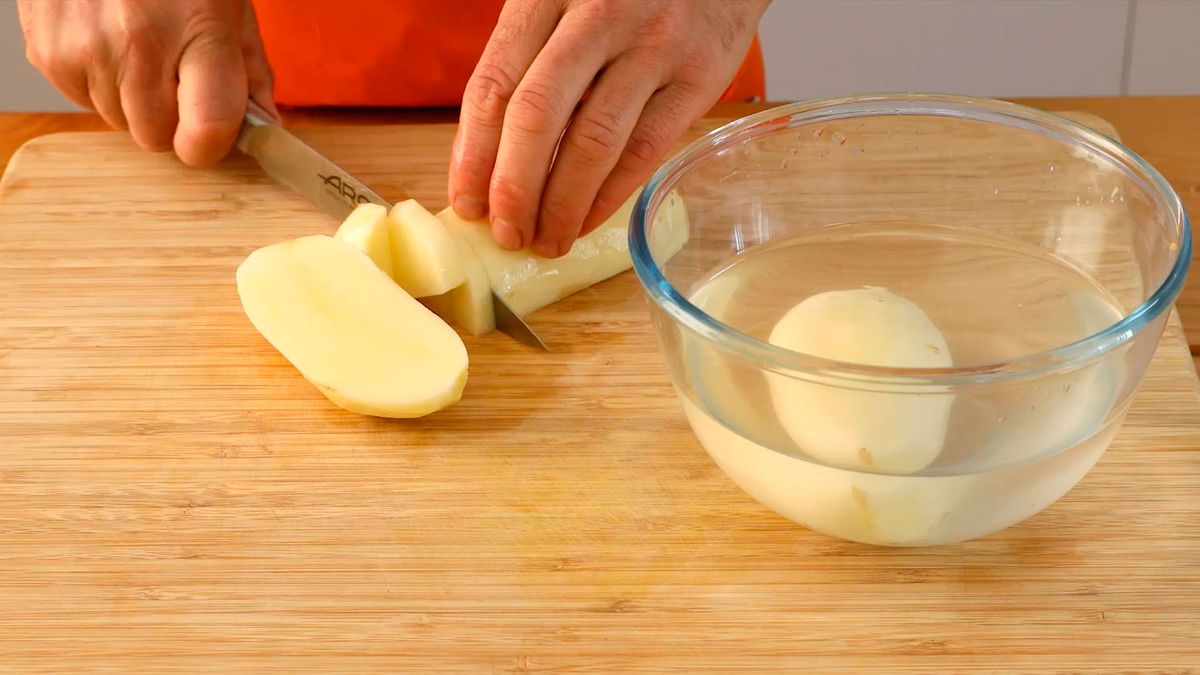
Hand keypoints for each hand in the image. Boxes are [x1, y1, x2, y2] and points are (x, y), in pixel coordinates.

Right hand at [17, 0, 276, 166]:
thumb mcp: (231, 8)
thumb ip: (250, 71)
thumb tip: (264, 126)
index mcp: (198, 30)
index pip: (207, 130)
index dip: (212, 144)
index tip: (213, 134)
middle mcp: (136, 43)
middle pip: (155, 137)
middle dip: (171, 120)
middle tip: (175, 76)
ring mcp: (84, 48)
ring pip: (117, 121)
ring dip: (133, 100)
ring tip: (141, 49)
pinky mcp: (47, 51)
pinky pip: (82, 100)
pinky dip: (99, 82)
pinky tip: (109, 41)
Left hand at [449, 0, 769, 257]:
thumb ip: (527, 58)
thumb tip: (486, 156)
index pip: (495, 83)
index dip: (474, 154)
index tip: (468, 203)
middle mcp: (598, 16)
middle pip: (537, 116)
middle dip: (514, 189)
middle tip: (506, 234)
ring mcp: (654, 46)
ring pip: (593, 142)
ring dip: (562, 205)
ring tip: (545, 240)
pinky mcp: (699, 78)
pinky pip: (644, 151)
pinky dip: (609, 197)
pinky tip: (586, 220)